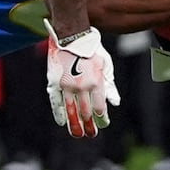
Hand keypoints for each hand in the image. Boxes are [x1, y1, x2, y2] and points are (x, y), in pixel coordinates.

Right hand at [45, 22, 119, 137]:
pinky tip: (62, 122)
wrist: (71, 35)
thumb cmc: (92, 50)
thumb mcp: (105, 65)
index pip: (99, 107)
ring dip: (75, 125)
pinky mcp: (54, 82)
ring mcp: (66, 85)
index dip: (102, 118)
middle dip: (89, 126)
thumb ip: (110, 86)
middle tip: (91, 134)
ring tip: (78, 134)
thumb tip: (115, 103)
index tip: (103, 123)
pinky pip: (56, 102)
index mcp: (96, 82)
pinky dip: (59, 113)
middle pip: (86, 113)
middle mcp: (82, 86)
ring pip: (71, 111)